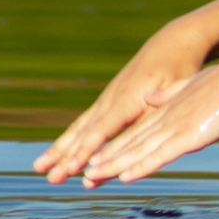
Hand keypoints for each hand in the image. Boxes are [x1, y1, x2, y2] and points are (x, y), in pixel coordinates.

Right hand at [34, 28, 212, 183]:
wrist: (173, 43)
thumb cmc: (178, 69)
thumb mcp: (172, 91)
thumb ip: (153, 115)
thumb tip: (139, 139)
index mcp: (127, 99)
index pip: (101, 130)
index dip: (87, 150)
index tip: (72, 168)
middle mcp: (111, 99)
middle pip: (83, 132)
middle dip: (64, 155)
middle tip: (46, 176)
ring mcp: (107, 99)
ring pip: (79, 128)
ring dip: (60, 149)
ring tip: (39, 168)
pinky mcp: (110, 100)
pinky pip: (86, 123)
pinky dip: (72, 139)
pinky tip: (61, 154)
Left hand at [75, 52, 218, 187]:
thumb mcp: (198, 84)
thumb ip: (174, 93)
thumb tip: (152, 99)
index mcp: (171, 106)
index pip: (138, 130)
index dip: (117, 145)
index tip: (98, 156)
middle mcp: (169, 116)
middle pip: (132, 142)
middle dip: (107, 159)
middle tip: (85, 174)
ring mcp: (178, 126)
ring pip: (139, 150)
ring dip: (115, 165)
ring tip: (92, 177)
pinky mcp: (191, 135)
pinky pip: (161, 154)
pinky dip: (141, 166)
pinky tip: (125, 177)